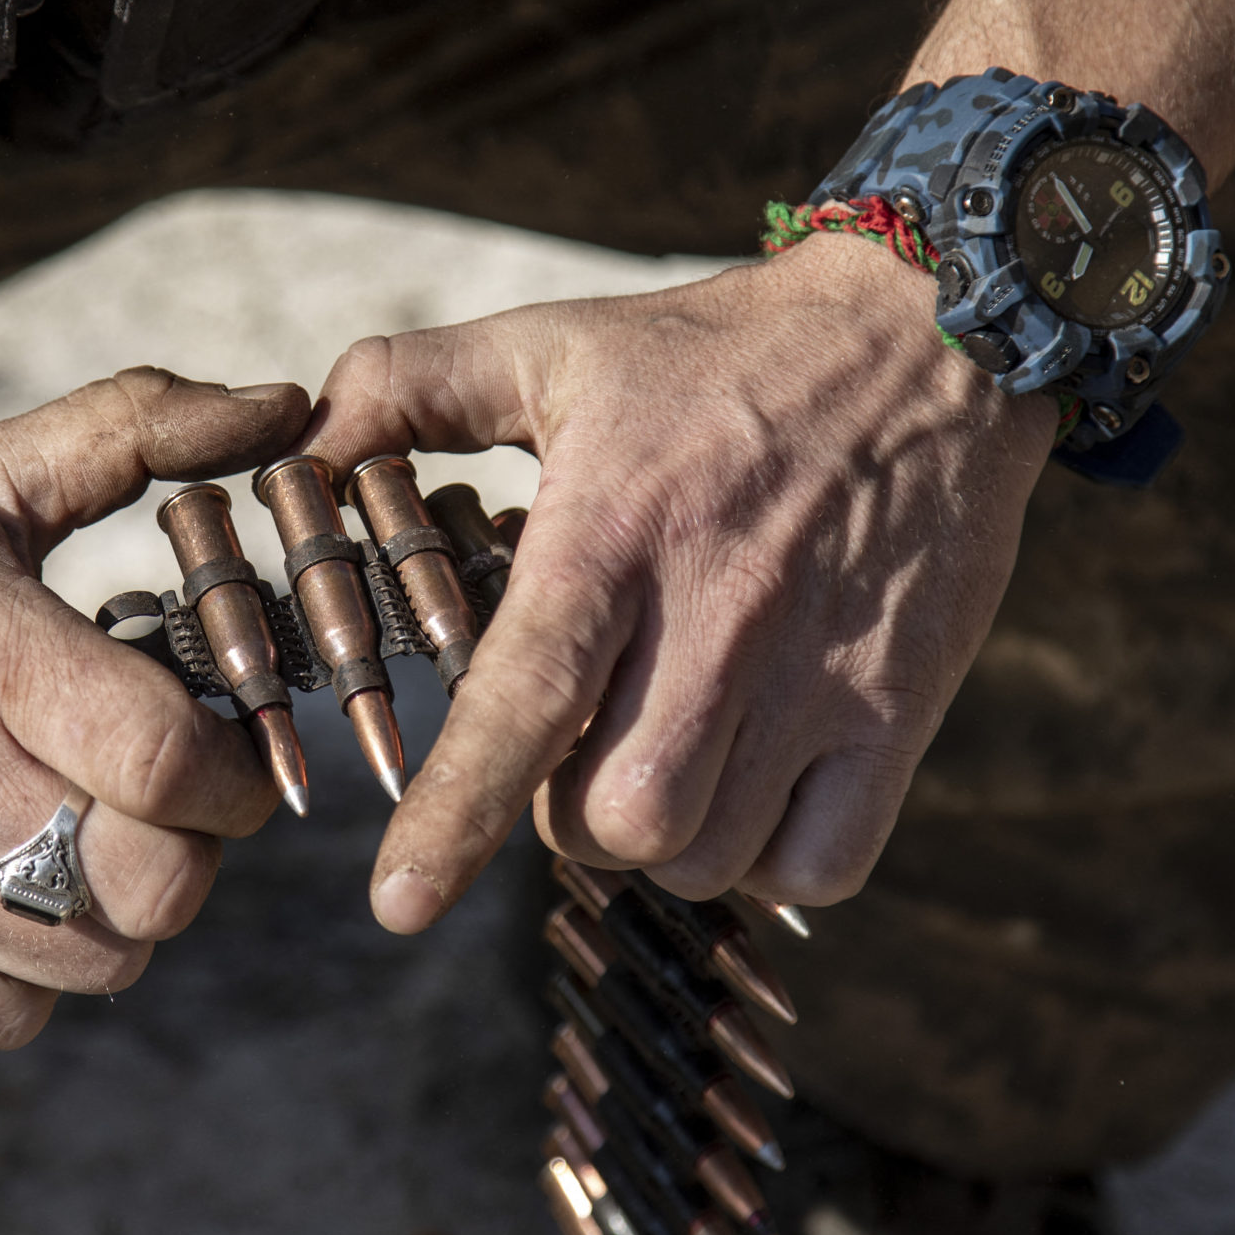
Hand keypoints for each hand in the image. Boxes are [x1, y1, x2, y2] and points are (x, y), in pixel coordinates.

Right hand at [0, 369, 307, 1045]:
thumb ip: (137, 431)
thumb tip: (287, 404)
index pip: (171, 765)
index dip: (239, 772)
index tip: (232, 748)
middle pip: (155, 885)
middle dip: (198, 845)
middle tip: (172, 796)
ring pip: (101, 963)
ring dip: (129, 908)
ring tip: (93, 836)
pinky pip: (16, 1016)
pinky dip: (44, 972)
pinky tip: (19, 891)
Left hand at [301, 233, 1055, 930]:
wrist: (933, 329)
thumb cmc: (716, 352)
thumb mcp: (554, 344)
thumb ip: (410, 388)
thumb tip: (300, 449)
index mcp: (616, 535)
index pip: (525, 703)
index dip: (455, 814)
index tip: (398, 904)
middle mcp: (720, 616)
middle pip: (617, 815)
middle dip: (565, 818)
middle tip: (573, 753)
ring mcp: (821, 674)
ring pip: (706, 854)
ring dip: (661, 841)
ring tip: (658, 758)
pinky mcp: (903, 710)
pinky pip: (818, 866)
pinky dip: (768, 860)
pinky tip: (749, 788)